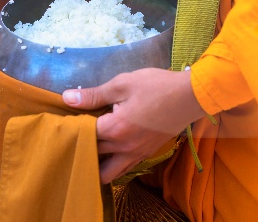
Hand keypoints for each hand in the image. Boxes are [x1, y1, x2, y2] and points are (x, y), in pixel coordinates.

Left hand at [63, 67, 204, 183]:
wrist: (191, 96)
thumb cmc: (156, 86)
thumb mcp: (122, 84)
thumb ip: (93, 95)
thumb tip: (67, 98)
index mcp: (115, 129)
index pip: (83, 135)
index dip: (73, 125)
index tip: (68, 116)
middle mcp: (124, 148)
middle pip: (92, 155)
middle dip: (81, 144)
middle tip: (76, 130)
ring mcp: (136, 154)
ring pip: (108, 173)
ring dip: (96, 163)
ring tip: (91, 146)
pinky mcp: (146, 154)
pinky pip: (124, 168)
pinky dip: (113, 164)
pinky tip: (110, 150)